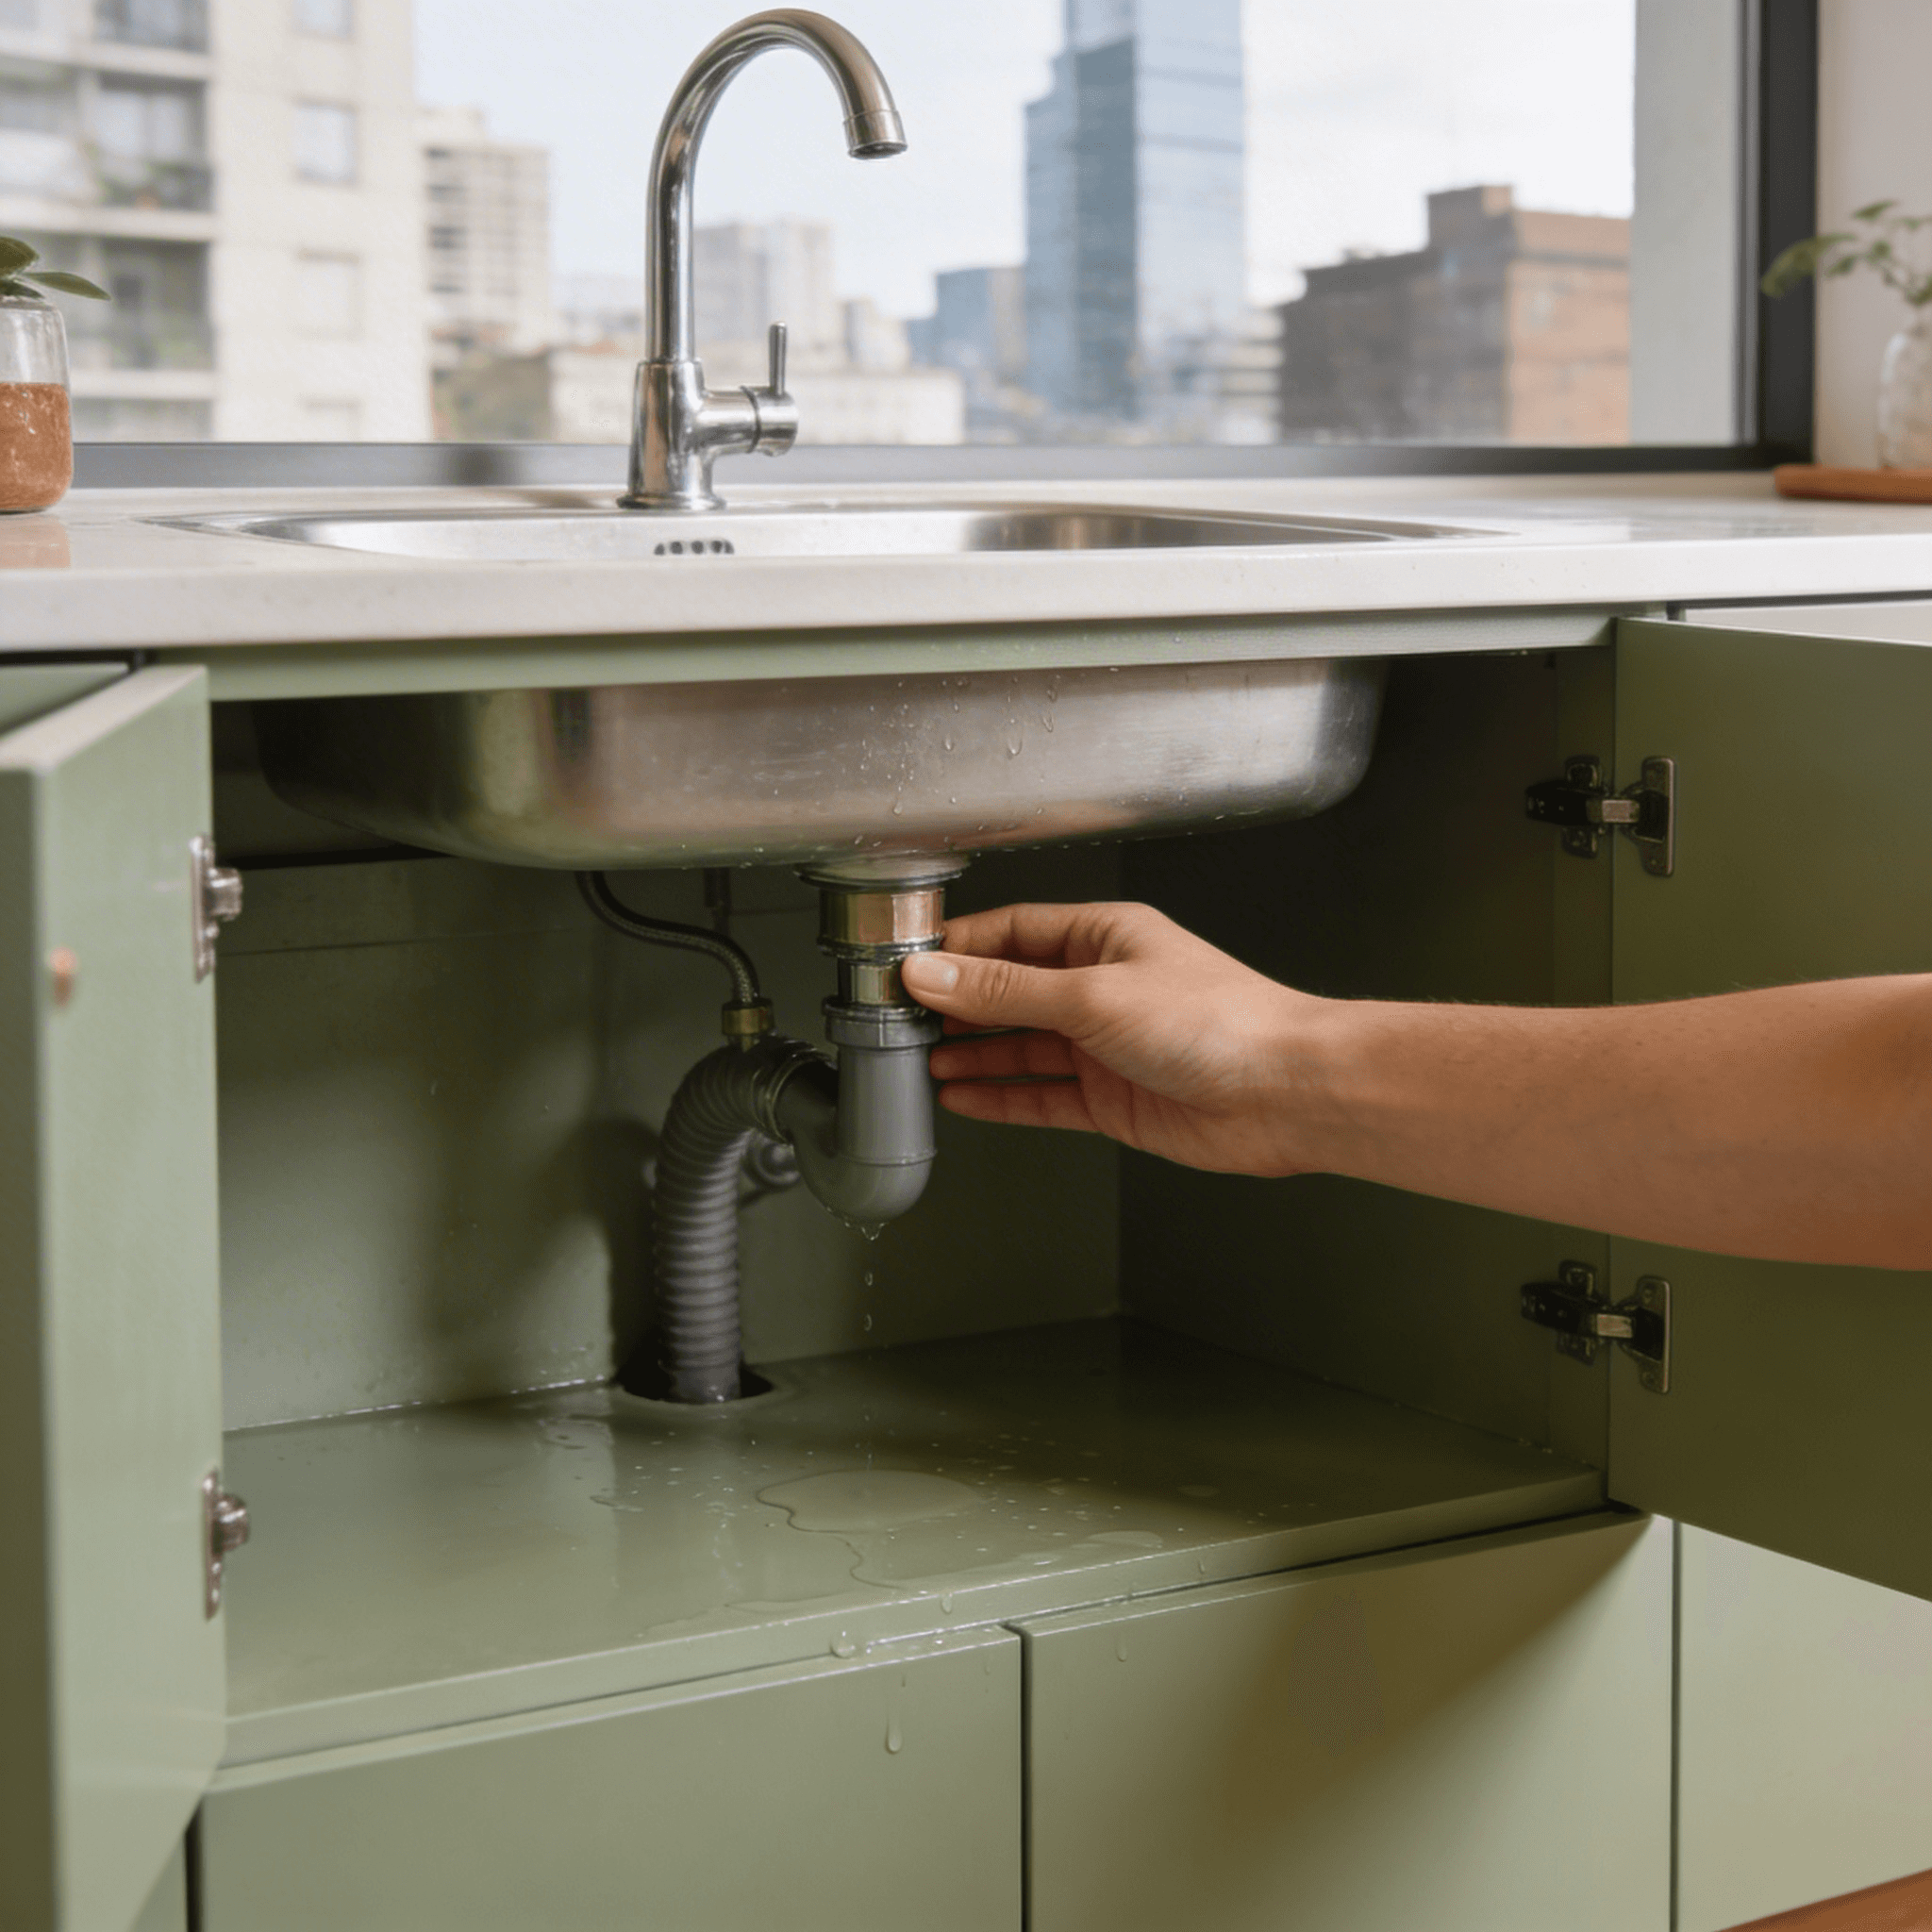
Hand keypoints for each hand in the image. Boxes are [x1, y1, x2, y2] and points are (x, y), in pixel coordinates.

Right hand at [899, 902, 1325, 1175]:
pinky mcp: (1112, 1098)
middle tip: (896, 1018)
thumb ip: (1005, 992)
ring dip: (970, 1053)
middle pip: (1009, 991)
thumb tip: (933, 975)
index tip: (902, 967)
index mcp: (1104, 936)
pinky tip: (961, 1096)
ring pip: (1020, 1046)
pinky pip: (1040, 1095)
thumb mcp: (1093, 996)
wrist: (1286, 1093)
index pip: (1009, 934)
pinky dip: (1000, 1096)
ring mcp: (1106, 1045)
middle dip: (954, 1004)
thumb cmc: (1221, 1023)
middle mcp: (1103, 986)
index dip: (954, 950)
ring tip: (915, 1058)